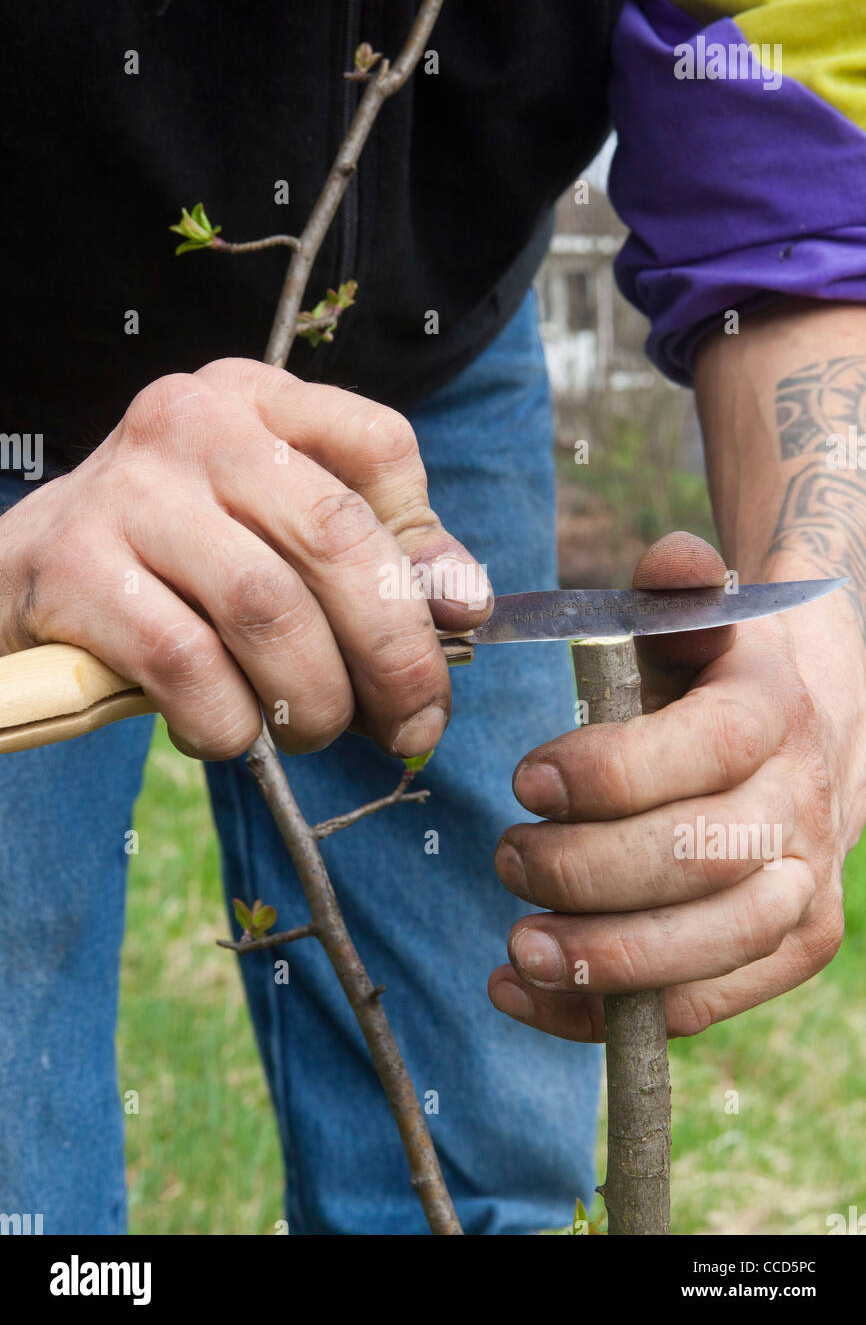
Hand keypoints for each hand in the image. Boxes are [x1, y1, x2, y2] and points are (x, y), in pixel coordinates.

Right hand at [0, 359, 489, 758]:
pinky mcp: (72, 568)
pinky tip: (225, 731)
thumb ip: (370, 556)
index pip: (378, 446)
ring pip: (267, 609)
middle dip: (394, 652)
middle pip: (335, 534)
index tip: (460, 625)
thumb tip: (466, 603)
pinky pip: (187, 666)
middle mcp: (191, 422)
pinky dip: (227, 723)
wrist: (15, 578)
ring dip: (311, 700)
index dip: (430, 547)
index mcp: (256, 400)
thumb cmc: (173, 563)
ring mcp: (127, 490)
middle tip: (413, 724)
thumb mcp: (270, 534)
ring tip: (312, 732)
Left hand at [488, 532, 849, 1038]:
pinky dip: (610, 1014)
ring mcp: (806, 886)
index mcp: (773, 712)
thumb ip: (677, 587)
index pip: (704, 750)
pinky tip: (526, 994)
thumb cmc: (713, 676)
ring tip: (516, 945)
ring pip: (717, 944)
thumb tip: (673, 561)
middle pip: (703, 858)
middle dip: (589, 869)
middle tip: (507, 856)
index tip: (525, 778)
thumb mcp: (694, 620)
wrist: (802, 730)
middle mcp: (803, 804)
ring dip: (606, 959)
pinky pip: (708, 1004)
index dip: (611, 773)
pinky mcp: (791, 950)